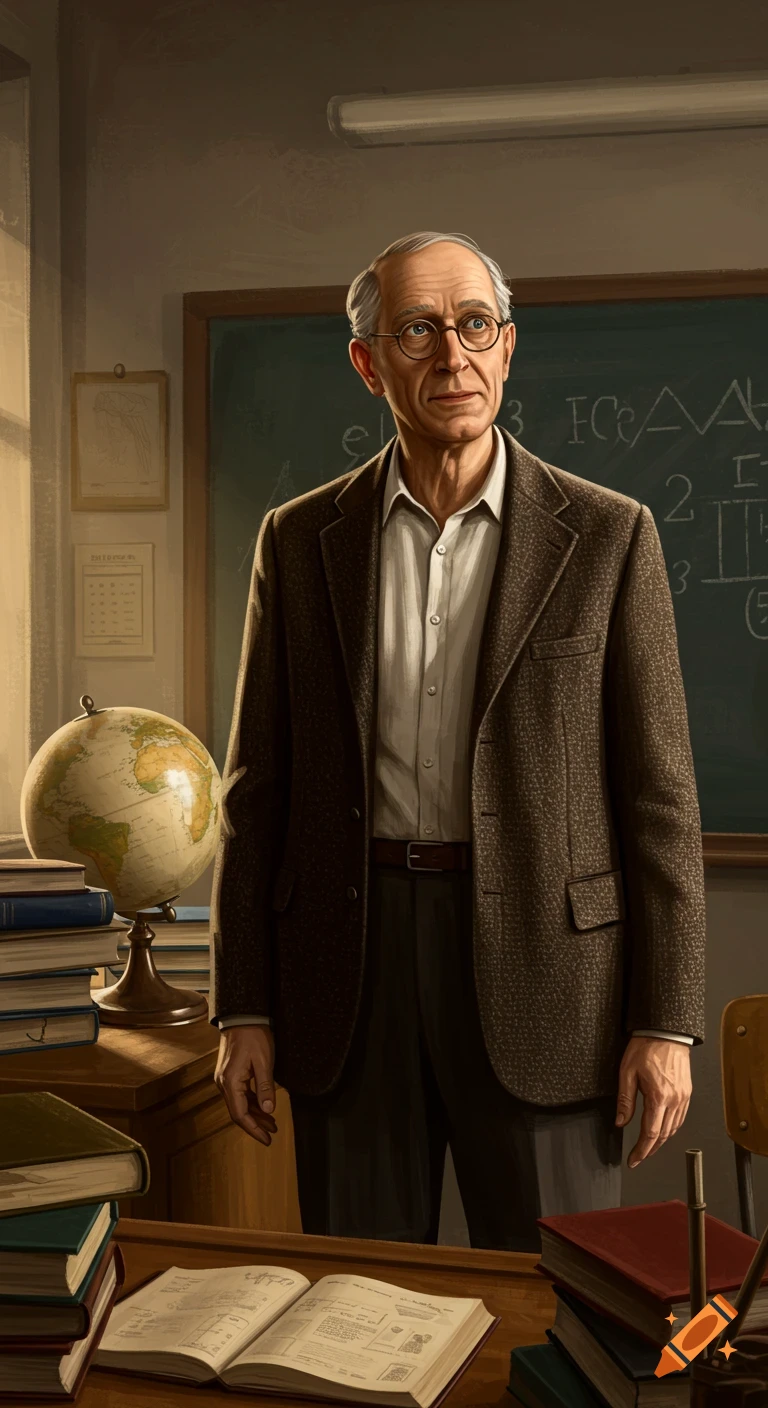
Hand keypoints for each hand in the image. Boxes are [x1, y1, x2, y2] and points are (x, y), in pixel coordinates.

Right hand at [214, 1026, 277, 1146]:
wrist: (241, 1016)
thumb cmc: (253, 1036)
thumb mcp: (264, 1061)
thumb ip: (265, 1087)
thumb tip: (268, 1110)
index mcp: (230, 1083)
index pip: (240, 1114)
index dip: (254, 1129)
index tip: (267, 1139)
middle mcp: (224, 1083)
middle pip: (239, 1112)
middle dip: (256, 1124)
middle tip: (273, 1133)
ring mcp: (225, 1079)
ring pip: (240, 1104)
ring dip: (255, 1114)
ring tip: (272, 1123)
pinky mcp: (230, 1074)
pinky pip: (241, 1094)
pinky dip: (252, 1102)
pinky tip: (263, 1107)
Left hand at [615, 1036, 691, 1168]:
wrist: (666, 1031)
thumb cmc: (646, 1047)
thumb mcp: (627, 1072)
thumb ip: (625, 1100)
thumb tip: (621, 1121)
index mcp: (658, 1097)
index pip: (651, 1133)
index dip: (641, 1150)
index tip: (634, 1159)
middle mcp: (674, 1100)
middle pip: (664, 1135)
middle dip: (650, 1150)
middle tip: (639, 1157)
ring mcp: (683, 1097)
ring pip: (674, 1128)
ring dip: (661, 1141)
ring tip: (649, 1147)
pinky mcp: (687, 1092)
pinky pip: (681, 1117)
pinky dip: (671, 1128)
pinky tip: (664, 1130)